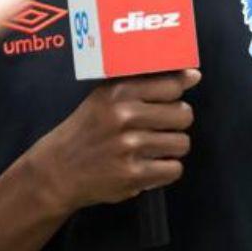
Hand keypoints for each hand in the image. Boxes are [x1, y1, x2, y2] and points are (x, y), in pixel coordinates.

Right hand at [28, 69, 199, 214]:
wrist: (58, 169)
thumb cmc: (87, 129)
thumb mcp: (105, 96)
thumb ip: (144, 84)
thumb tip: (193, 75)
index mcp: (119, 92)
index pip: (172, 85)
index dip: (176, 93)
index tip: (173, 99)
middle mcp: (124, 116)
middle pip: (183, 115)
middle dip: (176, 122)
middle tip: (159, 127)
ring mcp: (129, 146)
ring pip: (181, 143)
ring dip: (171, 147)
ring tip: (152, 147)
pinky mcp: (133, 175)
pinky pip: (174, 169)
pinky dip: (165, 169)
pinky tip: (149, 165)